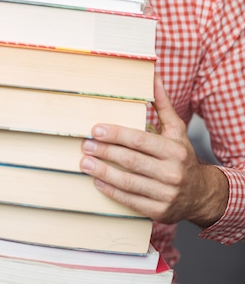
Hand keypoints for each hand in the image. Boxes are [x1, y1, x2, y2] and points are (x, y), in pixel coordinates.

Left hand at [80, 73, 228, 226]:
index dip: (116, 135)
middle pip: (132, 161)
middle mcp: (172, 173)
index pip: (140, 140)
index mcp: (174, 150)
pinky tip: (98, 182)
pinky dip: (112, 191)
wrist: (202, 193)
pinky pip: (131, 201)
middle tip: (85, 145)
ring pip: (129, 182)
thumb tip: (153, 75)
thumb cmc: (182, 155)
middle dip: (105, 152)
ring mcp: (166, 194)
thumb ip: (161, 103)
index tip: (96, 129)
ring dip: (103, 172)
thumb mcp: (176, 129)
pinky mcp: (159, 212)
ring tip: (85, 163)